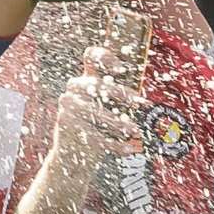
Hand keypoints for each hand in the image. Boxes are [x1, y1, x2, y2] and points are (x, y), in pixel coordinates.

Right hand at [51, 46, 142, 175]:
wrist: (74, 157)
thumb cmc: (99, 128)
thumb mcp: (111, 110)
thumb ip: (124, 97)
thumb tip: (147, 100)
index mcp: (86, 79)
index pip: (90, 56)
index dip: (104, 56)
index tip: (122, 69)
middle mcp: (73, 90)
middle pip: (96, 84)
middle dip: (121, 93)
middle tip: (140, 103)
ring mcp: (67, 108)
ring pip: (97, 112)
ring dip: (120, 123)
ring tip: (136, 131)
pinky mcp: (66, 128)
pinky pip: (95, 134)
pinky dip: (115, 143)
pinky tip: (130, 148)